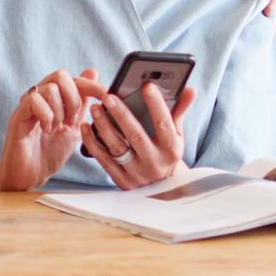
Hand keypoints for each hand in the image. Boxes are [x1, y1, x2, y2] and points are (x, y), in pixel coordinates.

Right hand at [0, 68, 105, 190]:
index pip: (74, 79)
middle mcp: (39, 96)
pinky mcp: (17, 116)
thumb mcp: (74, 127)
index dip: (92, 85)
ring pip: (50, 88)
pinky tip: (47, 130)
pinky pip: (34, 101)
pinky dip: (47, 116)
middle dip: (73, 99)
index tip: (107, 96)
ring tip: (57, 128)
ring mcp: (27, 105)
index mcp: (53, 98)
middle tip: (72, 120)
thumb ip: (83, 103)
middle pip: (60, 76)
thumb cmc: (48, 154)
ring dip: (60, 111)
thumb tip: (92, 72)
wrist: (30, 177)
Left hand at [81, 80, 199, 188]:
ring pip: (117, 148)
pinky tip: (85, 126)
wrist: (161, 189)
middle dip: (122, 115)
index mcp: (171, 150)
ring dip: (103, 126)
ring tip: (95, 108)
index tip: (147, 86)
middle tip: (108, 96)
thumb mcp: (177, 136)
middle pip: (136, 136)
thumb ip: (179, 112)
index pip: (164, 124)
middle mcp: (155, 163)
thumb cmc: (167, 154)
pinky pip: (103, 159)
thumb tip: (190, 89)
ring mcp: (137, 173)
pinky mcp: (121, 180)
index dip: (157, 105)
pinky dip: (92, 142)